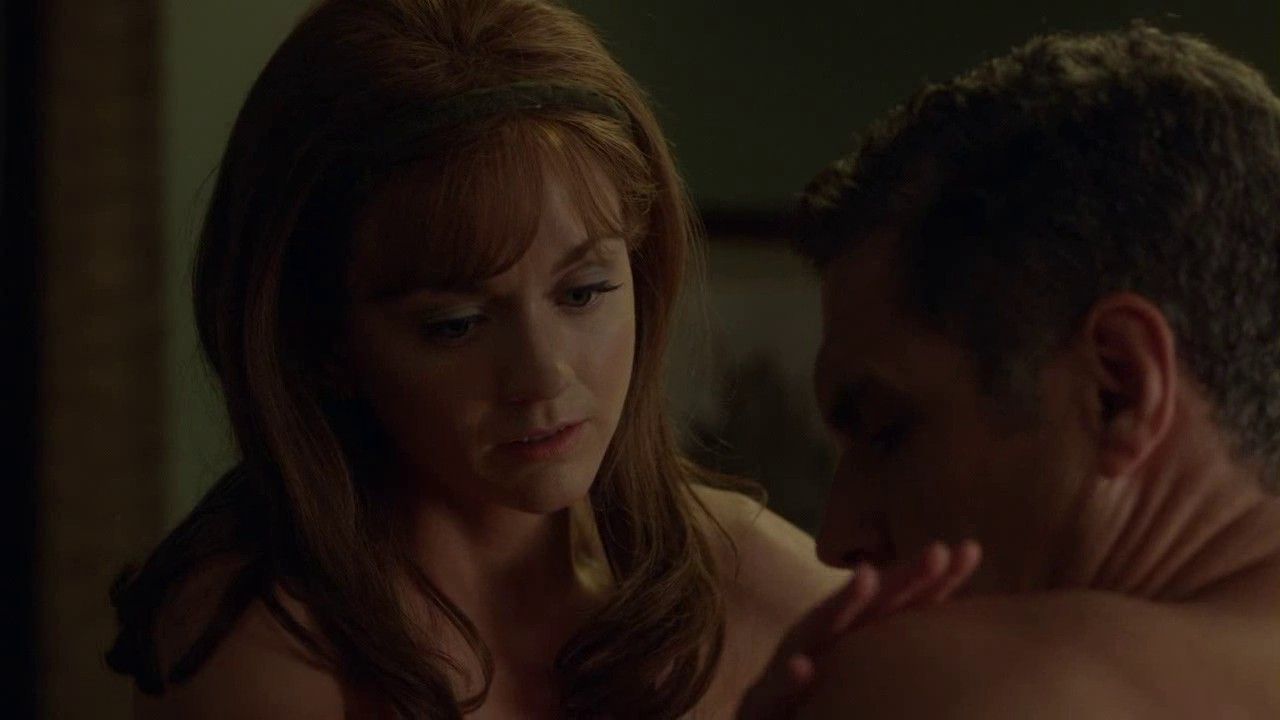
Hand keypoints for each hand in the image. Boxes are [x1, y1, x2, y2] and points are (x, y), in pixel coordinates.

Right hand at [736, 540, 981, 719]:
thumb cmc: (816, 706)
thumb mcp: (860, 676)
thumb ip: (895, 648)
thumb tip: (956, 632)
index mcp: (855, 641)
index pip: (898, 607)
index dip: (932, 581)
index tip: (969, 553)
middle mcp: (825, 645)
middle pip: (868, 608)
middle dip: (901, 579)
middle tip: (937, 551)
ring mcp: (793, 668)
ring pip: (819, 633)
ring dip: (842, 605)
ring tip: (867, 577)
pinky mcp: (764, 705)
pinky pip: (777, 693)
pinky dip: (790, 680)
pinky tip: (803, 667)